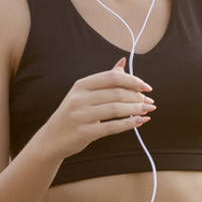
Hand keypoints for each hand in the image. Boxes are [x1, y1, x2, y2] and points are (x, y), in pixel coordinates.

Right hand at [38, 58, 154, 159]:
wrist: (51, 139)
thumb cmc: (73, 113)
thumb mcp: (84, 94)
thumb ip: (104, 80)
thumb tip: (123, 62)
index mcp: (81, 85)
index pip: (111, 77)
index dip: (132, 80)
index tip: (147, 87)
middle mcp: (79, 98)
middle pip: (116, 93)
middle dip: (137, 97)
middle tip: (149, 102)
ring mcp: (80, 116)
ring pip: (116, 109)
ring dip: (136, 109)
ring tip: (148, 110)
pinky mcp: (84, 132)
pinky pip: (112, 127)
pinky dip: (129, 124)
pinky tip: (140, 122)